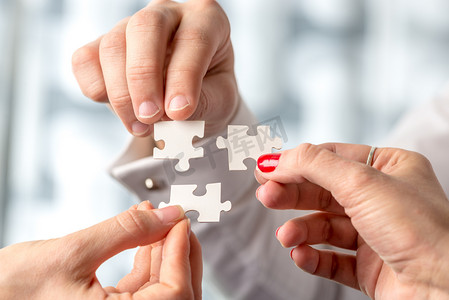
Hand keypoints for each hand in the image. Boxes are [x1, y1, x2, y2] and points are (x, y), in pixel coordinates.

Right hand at [0, 201, 201, 299]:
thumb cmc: (12, 289)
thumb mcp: (74, 252)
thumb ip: (128, 231)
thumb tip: (169, 215)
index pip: (175, 293)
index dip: (183, 253)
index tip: (181, 220)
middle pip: (175, 292)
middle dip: (179, 252)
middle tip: (176, 220)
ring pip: (160, 287)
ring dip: (162, 250)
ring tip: (157, 219)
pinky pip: (142, 286)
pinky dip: (146, 258)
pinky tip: (144, 234)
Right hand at [72, 0, 237, 136]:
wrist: (188, 101)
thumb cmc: (210, 94)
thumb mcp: (220, 101)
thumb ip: (202, 104)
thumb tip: (169, 113)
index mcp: (206, 20)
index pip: (193, 39)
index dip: (183, 77)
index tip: (179, 112)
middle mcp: (167, 14)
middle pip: (144, 27)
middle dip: (143, 77)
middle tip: (150, 117)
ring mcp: (130, 25)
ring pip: (112, 45)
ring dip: (121, 93)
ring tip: (141, 127)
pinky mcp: (102, 45)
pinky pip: (85, 60)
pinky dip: (96, 89)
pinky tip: (121, 112)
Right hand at [255, 143, 448, 298]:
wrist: (446, 291)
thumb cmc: (420, 229)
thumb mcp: (362, 181)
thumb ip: (314, 164)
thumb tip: (275, 158)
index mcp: (390, 168)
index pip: (332, 157)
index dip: (297, 162)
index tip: (266, 169)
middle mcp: (383, 199)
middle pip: (323, 191)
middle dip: (293, 195)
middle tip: (266, 196)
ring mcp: (376, 235)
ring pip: (325, 227)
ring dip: (301, 230)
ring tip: (287, 237)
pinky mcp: (371, 268)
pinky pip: (333, 259)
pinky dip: (313, 257)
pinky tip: (301, 256)